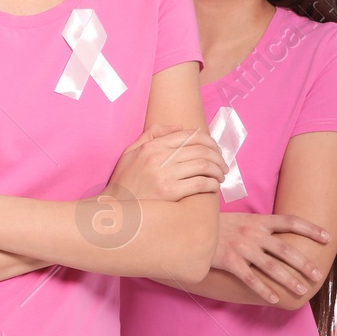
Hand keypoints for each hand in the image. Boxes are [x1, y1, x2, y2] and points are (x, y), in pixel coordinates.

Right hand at [109, 125, 226, 201]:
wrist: (113, 208)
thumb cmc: (124, 181)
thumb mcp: (130, 152)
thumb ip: (152, 134)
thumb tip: (179, 127)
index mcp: (152, 146)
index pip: (189, 135)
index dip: (209, 141)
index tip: (215, 150)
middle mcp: (158, 157)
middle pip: (200, 149)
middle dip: (218, 157)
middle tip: (223, 166)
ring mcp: (164, 175)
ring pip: (204, 165)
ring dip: (218, 171)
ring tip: (221, 177)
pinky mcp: (169, 193)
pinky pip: (200, 183)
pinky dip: (212, 184)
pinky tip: (214, 187)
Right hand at [212, 213, 328, 303]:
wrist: (189, 227)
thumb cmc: (216, 224)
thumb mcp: (239, 218)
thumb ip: (258, 225)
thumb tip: (279, 234)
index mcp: (257, 220)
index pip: (289, 221)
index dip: (310, 229)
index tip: (327, 237)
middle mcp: (252, 233)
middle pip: (285, 248)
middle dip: (304, 263)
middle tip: (319, 274)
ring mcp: (241, 247)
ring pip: (272, 266)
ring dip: (289, 279)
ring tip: (303, 290)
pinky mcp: (229, 261)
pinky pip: (250, 278)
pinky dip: (264, 290)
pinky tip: (275, 299)